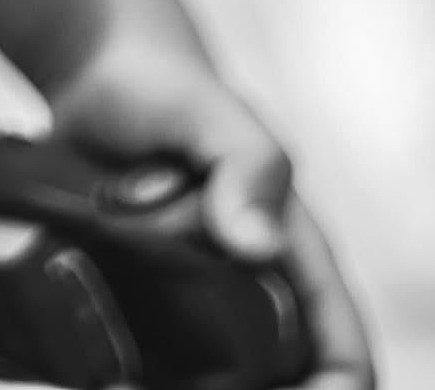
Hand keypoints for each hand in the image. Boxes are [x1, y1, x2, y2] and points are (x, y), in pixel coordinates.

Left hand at [46, 33, 375, 389]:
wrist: (93, 75)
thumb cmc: (168, 86)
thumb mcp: (209, 114)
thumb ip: (244, 164)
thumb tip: (259, 244)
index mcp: (293, 253)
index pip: (341, 348)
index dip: (335, 388)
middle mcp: (253, 288)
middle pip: (280, 376)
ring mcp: (198, 301)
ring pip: (215, 377)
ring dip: (183, 387)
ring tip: (123, 386)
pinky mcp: (144, 303)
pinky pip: (153, 362)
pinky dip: (133, 377)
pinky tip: (101, 378)